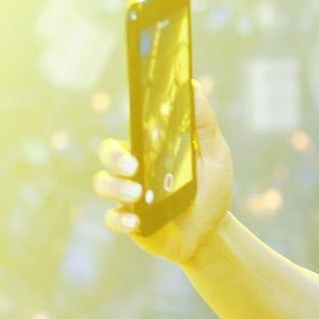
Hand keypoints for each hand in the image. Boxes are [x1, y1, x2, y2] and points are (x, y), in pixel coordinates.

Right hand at [92, 79, 233, 264]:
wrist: (212, 232)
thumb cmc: (210, 190)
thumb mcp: (214, 155)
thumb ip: (204, 124)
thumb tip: (193, 86)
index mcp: (152, 150)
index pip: (133, 130)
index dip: (132, 122)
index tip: (145, 115)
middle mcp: (134, 170)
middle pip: (108, 154)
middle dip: (114, 157)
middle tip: (134, 166)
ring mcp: (128, 196)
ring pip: (104, 184)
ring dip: (116, 187)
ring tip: (138, 193)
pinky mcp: (130, 223)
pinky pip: (113, 219)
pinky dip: (121, 219)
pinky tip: (135, 220)